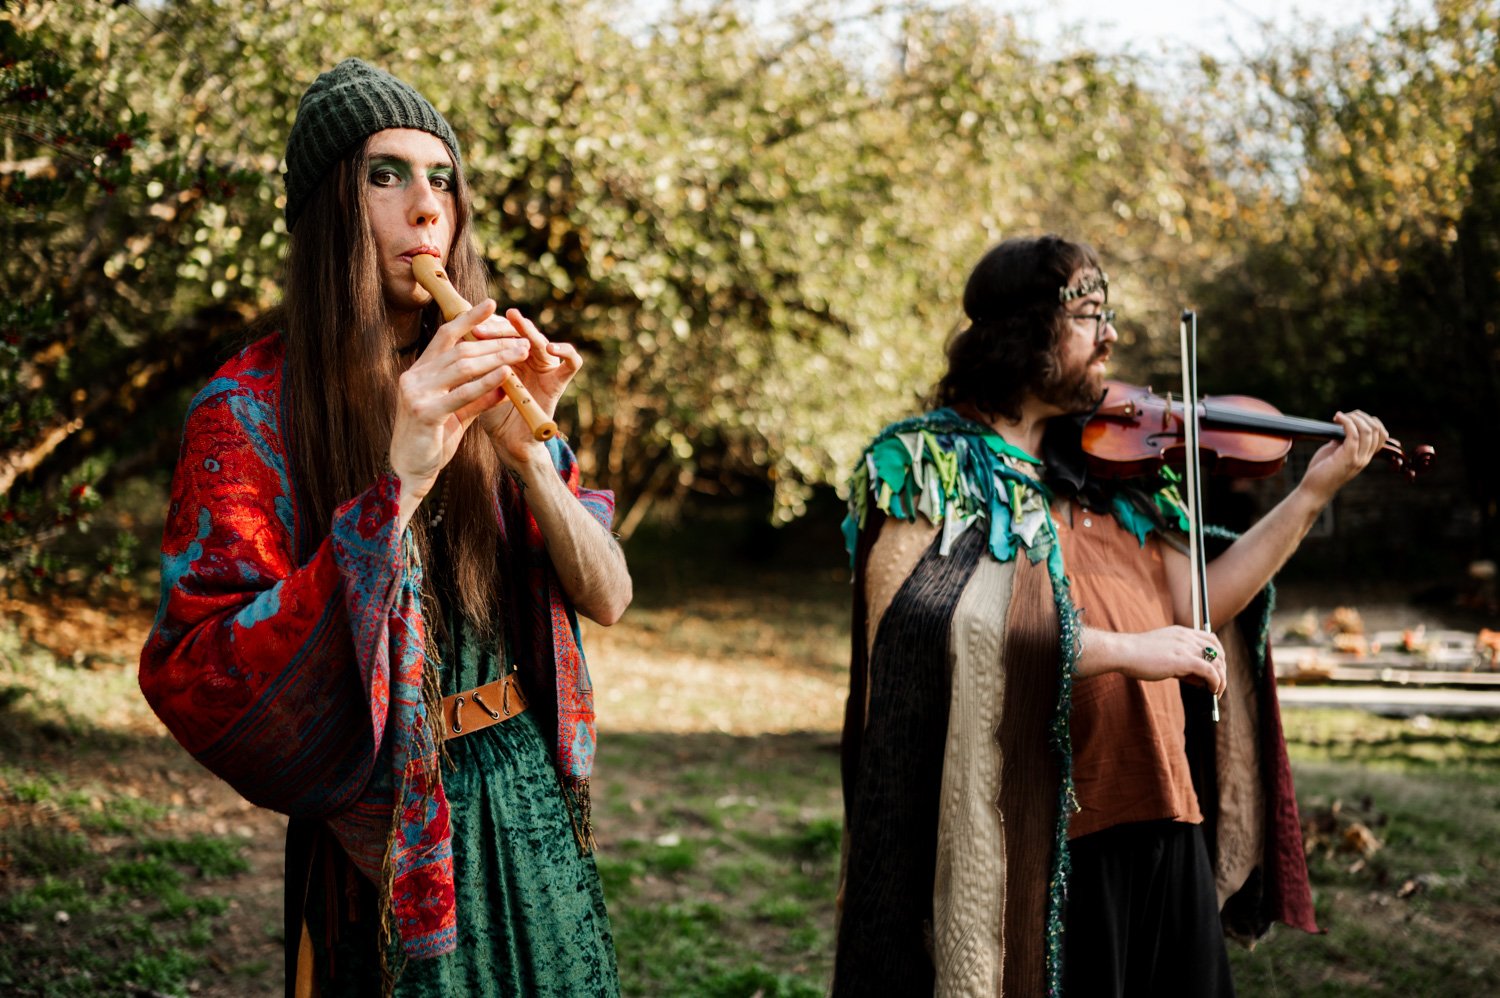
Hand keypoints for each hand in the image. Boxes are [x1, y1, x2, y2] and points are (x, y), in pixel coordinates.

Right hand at [388, 299, 529, 502]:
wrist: (409, 471)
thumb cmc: (432, 441)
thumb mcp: (457, 413)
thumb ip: (476, 396)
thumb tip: (504, 380)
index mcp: (419, 372)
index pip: (445, 336)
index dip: (468, 319)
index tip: (492, 304)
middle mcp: (414, 377)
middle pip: (459, 350)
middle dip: (494, 343)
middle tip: (522, 340)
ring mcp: (417, 394)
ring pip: (462, 367)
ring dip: (495, 358)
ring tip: (520, 353)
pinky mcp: (425, 413)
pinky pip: (461, 394)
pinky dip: (486, 383)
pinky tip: (505, 376)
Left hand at [477, 309, 582, 468]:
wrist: (508, 442)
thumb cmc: (492, 413)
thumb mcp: (480, 383)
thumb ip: (475, 363)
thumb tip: (457, 337)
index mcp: (510, 356)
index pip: (502, 331)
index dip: (486, 327)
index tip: (468, 329)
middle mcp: (529, 359)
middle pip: (519, 333)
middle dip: (500, 328)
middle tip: (483, 329)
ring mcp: (545, 369)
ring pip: (541, 341)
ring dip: (529, 330)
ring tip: (518, 322)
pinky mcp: (559, 382)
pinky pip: (572, 363)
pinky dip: (566, 351)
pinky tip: (551, 348)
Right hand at [1103, 626, 1227, 694]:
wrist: (1123, 652)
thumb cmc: (1137, 656)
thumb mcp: (1164, 656)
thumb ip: (1183, 665)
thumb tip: (1201, 680)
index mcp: (1181, 632)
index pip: (1211, 639)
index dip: (1218, 655)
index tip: (1216, 669)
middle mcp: (1187, 637)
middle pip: (1218, 651)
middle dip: (1222, 669)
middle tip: (1218, 685)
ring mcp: (1186, 647)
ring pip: (1217, 662)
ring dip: (1221, 679)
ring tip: (1216, 692)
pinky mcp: (1184, 660)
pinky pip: (1210, 671)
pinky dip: (1216, 682)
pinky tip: (1212, 691)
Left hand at [1298, 410, 1387, 504]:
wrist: (1314, 489)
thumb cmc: (1321, 470)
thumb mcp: (1335, 451)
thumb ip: (1343, 440)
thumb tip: (1344, 425)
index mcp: (1365, 456)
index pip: (1381, 435)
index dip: (1371, 421)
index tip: (1353, 417)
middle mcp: (1365, 457)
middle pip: (1376, 429)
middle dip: (1362, 416)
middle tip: (1345, 415)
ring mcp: (1358, 458)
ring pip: (1367, 430)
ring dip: (1354, 417)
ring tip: (1340, 416)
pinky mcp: (1347, 457)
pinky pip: (1353, 434)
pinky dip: (1346, 422)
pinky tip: (1337, 419)